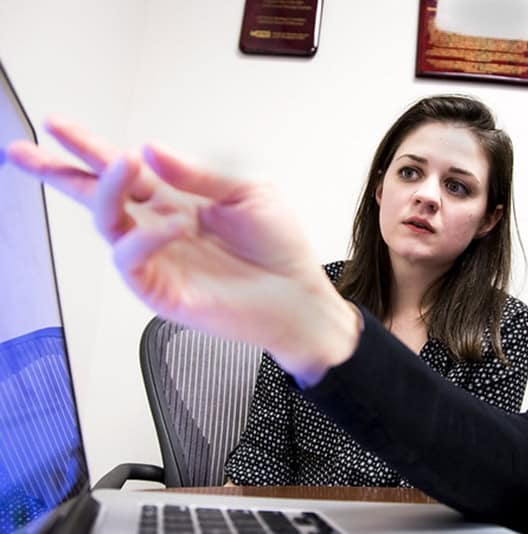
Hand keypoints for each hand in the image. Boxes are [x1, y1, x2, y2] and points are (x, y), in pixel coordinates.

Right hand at [3, 117, 359, 382]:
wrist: (298, 296)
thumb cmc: (278, 248)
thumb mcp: (248, 193)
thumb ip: (199, 173)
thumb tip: (151, 151)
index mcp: (178, 201)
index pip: (126, 171)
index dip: (90, 148)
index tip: (57, 126)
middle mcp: (160, 228)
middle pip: (97, 198)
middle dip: (59, 174)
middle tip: (24, 152)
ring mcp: (158, 260)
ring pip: (109, 224)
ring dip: (109, 190)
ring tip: (123, 165)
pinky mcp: (161, 291)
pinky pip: (134, 262)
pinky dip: (147, 238)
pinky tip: (175, 224)